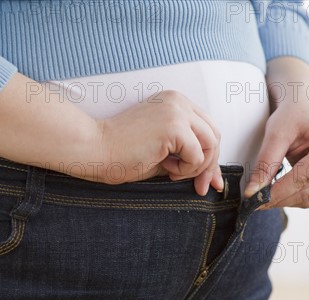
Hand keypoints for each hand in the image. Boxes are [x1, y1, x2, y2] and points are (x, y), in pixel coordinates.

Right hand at [0, 75, 221, 195]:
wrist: (93, 149)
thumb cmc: (119, 153)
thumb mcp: (159, 151)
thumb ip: (184, 154)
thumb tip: (211, 175)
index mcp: (174, 102)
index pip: (206, 129)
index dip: (210, 157)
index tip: (207, 182)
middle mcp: (179, 101)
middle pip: (214, 136)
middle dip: (210, 166)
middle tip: (199, 188)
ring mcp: (177, 111)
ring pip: (211, 144)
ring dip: (196, 167)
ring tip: (171, 172)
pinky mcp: (174, 125)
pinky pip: (197, 154)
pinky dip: (186, 169)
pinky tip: (165, 169)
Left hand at [244, 57, 308, 207]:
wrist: (305, 110)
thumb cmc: (294, 116)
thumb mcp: (276, 134)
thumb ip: (266, 163)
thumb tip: (253, 192)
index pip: (305, 177)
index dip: (279, 191)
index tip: (255, 199)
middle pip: (308, 192)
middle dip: (279, 199)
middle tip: (253, 202)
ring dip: (285, 202)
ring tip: (262, 198)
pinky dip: (292, 199)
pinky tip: (276, 194)